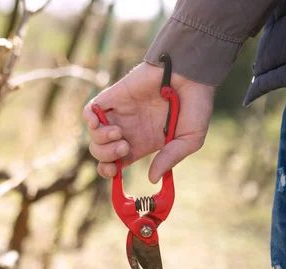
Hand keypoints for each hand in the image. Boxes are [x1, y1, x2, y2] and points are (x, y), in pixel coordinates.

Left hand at [82, 62, 215, 183]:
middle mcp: (129, 130)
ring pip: (94, 136)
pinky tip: (99, 122)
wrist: (192, 73)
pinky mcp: (113, 96)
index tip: (115, 172)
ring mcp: (120, 113)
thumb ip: (170, 158)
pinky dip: (89, 120)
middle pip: (101, 154)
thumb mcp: (190, 139)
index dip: (110, 172)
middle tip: (124, 146)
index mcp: (144, 143)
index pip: (116, 163)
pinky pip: (89, 111)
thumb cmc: (196, 105)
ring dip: (101, 141)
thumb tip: (152, 178)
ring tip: (119, 133)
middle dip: (106, 157)